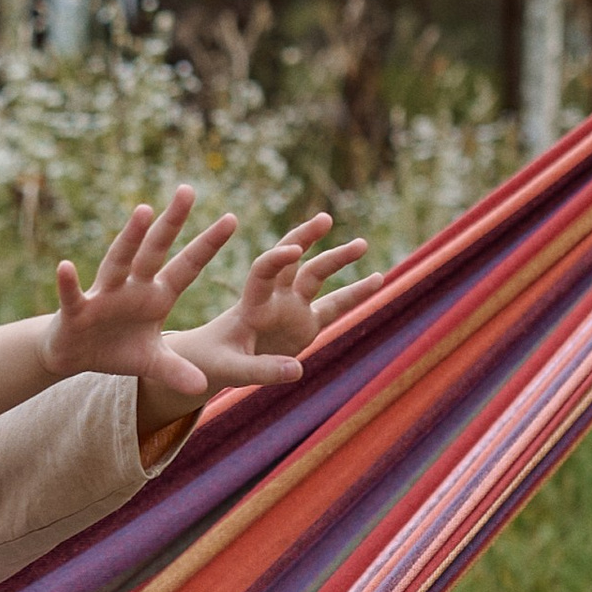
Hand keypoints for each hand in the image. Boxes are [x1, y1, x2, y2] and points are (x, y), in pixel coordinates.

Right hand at [43, 187, 239, 403]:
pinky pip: (73, 295)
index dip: (208, 245)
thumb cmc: (116, 349)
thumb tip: (202, 387)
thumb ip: (176, 371)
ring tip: (143, 212)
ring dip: (130, 238)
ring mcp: (104, 295)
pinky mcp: (76, 310)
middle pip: (155, 250)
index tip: (232, 219)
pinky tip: (65, 267)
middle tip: (188, 190)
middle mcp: (133, 287)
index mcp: (156, 296)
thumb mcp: (151, 363)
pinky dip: (69, 283)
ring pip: (119, 261)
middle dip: (171, 223)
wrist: (74, 354)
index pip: (187, 266)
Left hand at [163, 213, 390, 397]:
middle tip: (325, 219)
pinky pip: (335, 306)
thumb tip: (297, 371)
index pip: (263, 273)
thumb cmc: (214, 362)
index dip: (276, 260)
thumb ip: (261, 370)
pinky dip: (356, 293)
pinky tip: (379, 278)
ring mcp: (291, 309)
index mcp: (250, 305)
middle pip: (291, 261)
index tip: (293, 250)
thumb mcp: (231, 369)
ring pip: (316, 275)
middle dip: (305, 238)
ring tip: (362, 242)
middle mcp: (273, 299)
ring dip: (337, 258)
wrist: (212, 360)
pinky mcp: (305, 324)